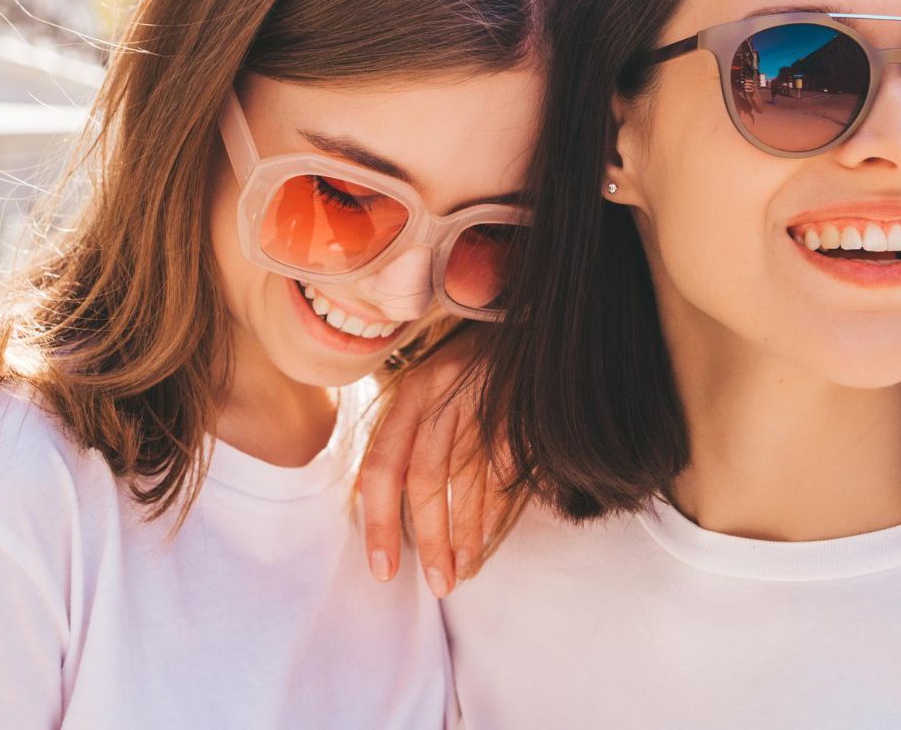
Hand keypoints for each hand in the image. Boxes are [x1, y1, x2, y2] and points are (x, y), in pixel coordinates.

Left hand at [357, 343, 509, 597]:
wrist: (525, 316)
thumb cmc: (471, 358)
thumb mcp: (430, 382)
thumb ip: (409, 430)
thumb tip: (375, 494)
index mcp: (410, 391)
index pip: (384, 465)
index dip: (379, 521)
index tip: (384, 569)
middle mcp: (440, 395)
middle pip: (427, 479)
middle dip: (430, 538)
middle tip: (437, 583)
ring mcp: (482, 400)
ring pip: (467, 480)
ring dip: (465, 534)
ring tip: (462, 571)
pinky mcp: (520, 409)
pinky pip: (504, 471)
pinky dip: (497, 511)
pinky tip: (489, 538)